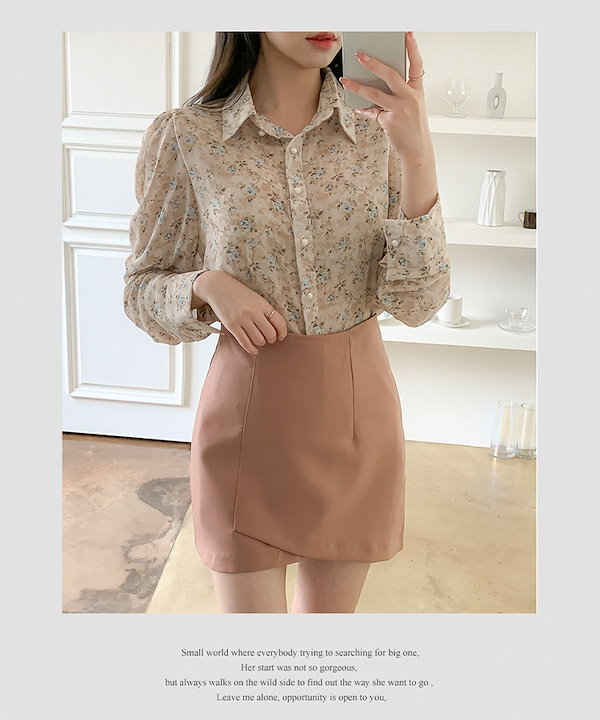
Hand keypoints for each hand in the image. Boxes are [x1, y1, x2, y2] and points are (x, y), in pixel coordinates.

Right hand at [192, 270, 287, 354]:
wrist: (218, 287)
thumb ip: (265, 311)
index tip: (281, 336)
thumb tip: (276, 328)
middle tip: (269, 338)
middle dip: (272, 339)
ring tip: (259, 340)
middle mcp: (253, 312)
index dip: (283, 332)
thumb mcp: (256, 298)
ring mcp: (242, 319)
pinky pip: (245, 342)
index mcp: (262, 304)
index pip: (279, 322)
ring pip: (259, 340)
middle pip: (270, 334)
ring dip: (261, 343)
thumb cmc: (238, 293)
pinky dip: (251, 349)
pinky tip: (254, 350)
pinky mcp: (232, 326)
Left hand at [339, 31, 431, 162]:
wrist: (417, 150)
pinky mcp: (389, 121)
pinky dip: (364, 110)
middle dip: (373, 63)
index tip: (407, 35)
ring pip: (374, 93)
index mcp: (417, 91)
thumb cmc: (413, 128)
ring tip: (345, 80)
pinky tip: (357, 108)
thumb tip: (375, 91)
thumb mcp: (411, 109)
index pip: (417, 65)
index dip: (413, 49)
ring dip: (357, 86)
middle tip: (360, 55)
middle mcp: (410, 98)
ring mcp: (399, 109)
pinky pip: (372, 112)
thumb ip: (397, 97)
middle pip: (390, 74)